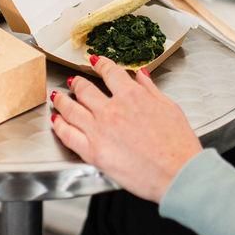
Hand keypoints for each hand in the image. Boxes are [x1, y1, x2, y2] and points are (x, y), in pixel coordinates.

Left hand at [50, 55, 202, 202]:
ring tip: (58, 97)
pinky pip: (68, 135)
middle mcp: (111, 110)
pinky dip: (59, 126)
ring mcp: (99, 130)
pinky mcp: (92, 152)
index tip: (95, 61)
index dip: (100, 64)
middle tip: (73, 81)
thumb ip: (151, 89)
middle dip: (77, 83)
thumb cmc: (178, 145)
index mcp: (132, 96)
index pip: (110, 72)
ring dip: (62, 101)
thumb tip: (141, 75)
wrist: (177, 173)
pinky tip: (56, 122)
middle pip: (85, 89)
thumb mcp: (169, 107)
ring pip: (71, 109)